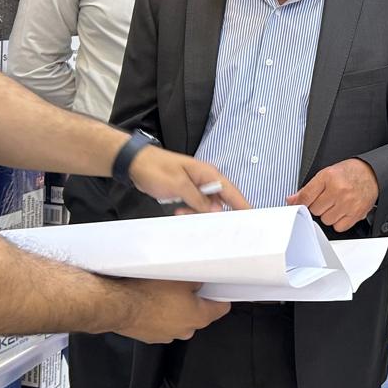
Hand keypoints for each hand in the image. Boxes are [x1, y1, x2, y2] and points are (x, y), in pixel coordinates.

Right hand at [116, 279, 229, 343]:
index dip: (219, 295)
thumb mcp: (181, 277)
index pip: (222, 308)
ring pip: (178, 319)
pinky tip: (150, 302)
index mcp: (199, 317)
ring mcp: (167, 336)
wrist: (120, 305)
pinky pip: (161, 323)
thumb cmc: (149, 291)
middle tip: (184, 285)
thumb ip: (197, 280)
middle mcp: (186, 330)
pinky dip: (159, 315)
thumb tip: (199, 282)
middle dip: (194, 301)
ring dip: (174, 309)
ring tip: (163, 293)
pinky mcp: (151, 336)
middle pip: (199, 314)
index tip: (216, 288)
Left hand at [129, 148, 249, 211]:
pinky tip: (180, 212)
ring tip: (182, 213)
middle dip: (216, 214)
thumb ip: (198, 200)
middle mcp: (206, 179)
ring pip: (207, 205)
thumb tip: (216, 212)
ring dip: (199, 213)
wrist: (135, 162)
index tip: (252, 219)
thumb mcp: (178, 186)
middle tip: (206, 225)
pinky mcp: (187, 191)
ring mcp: (196, 185)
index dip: (243, 206)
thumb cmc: (156, 169)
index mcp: (209, 174)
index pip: (232, 192)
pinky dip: (191, 211)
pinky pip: (196, 204)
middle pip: (221, 201)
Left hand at [287, 158, 378, 230]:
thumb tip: (292, 199)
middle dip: (318, 206)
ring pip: (326, 220)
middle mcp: (338, 190)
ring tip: (335, 205)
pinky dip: (338, 222)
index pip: (306, 196)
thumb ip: (308, 188)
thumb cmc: (350, 172)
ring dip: (328, 215)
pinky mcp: (356, 214)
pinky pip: (339, 227)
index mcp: (329, 177)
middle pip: (315, 210)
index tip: (298, 204)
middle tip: (325, 199)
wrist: (372, 173)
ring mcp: (348, 203)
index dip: (299, 202)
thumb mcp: (327, 173)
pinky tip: (342, 212)